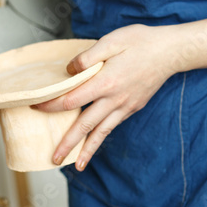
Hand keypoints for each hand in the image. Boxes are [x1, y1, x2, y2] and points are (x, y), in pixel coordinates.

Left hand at [34, 24, 181, 169]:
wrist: (170, 52)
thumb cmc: (140, 42)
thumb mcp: (111, 41)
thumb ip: (87, 57)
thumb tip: (68, 71)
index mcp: (105, 82)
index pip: (71, 100)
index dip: (51, 106)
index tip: (36, 108)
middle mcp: (114, 99)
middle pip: (85, 125)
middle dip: (68, 143)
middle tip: (53, 158)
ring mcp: (125, 106)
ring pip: (101, 132)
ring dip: (88, 150)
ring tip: (77, 166)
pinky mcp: (132, 108)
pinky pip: (113, 126)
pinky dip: (102, 138)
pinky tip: (94, 145)